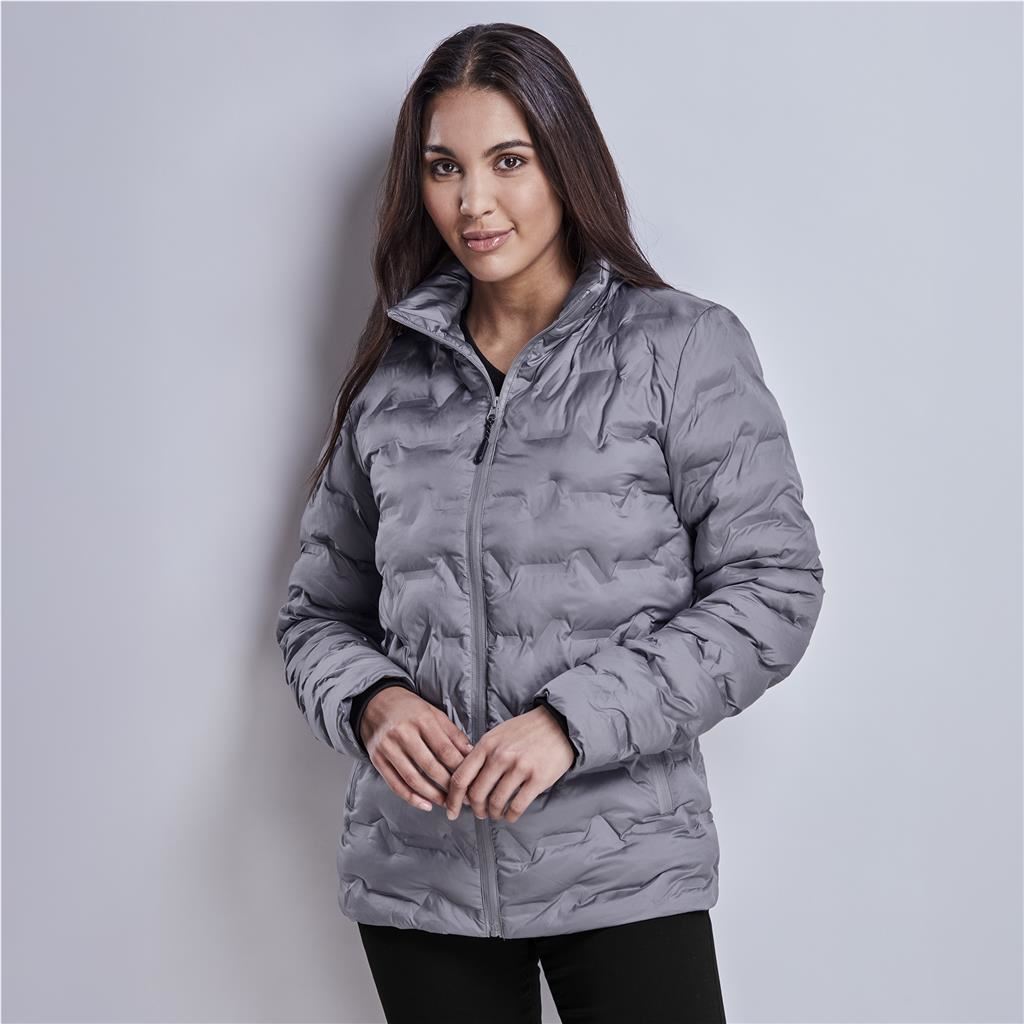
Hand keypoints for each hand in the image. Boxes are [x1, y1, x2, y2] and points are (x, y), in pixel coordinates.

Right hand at [360, 687, 474, 812]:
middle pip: (430, 766)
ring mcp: (388, 747)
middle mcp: (404, 733)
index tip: (471, 779)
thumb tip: (470, 753)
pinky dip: (411, 798)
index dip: (460, 768)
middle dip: (448, 785)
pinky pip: (395, 784)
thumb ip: (452, 733)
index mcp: (422, 719)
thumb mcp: (433, 713)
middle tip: (462, 796)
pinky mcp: (377, 758)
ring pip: (413, 779)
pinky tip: (425, 804)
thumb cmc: (409, 708)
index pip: (445, 750)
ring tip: (446, 802)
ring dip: (432, 795)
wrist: (376, 702)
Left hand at [444, 705, 574, 823]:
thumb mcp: (497, 735)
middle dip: (476, 809)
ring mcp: (519, 768)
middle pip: (476, 794)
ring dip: (494, 814)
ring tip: (496, 814)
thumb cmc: (525, 731)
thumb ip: (481, 755)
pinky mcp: (537, 779)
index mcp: (486, 745)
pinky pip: (517, 806)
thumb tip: (466, 782)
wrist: (558, 724)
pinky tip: (511, 815)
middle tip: (480, 813)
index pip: (461, 777)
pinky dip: (511, 816)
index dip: (453, 799)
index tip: (452, 810)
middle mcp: (500, 756)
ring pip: (496, 802)